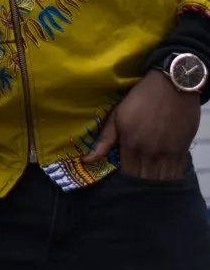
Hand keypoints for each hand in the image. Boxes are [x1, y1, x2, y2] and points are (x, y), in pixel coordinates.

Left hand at [84, 70, 200, 179]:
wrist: (171, 85)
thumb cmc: (140, 98)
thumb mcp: (118, 115)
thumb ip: (105, 140)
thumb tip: (88, 159)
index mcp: (132, 145)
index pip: (127, 175)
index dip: (124, 179)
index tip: (122, 176)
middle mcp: (150, 153)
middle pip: (144, 180)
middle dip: (138, 183)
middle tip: (134, 179)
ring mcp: (168, 153)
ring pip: (161, 180)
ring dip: (154, 182)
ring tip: (148, 179)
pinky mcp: (182, 150)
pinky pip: (176, 172)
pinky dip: (169, 176)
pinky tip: (163, 173)